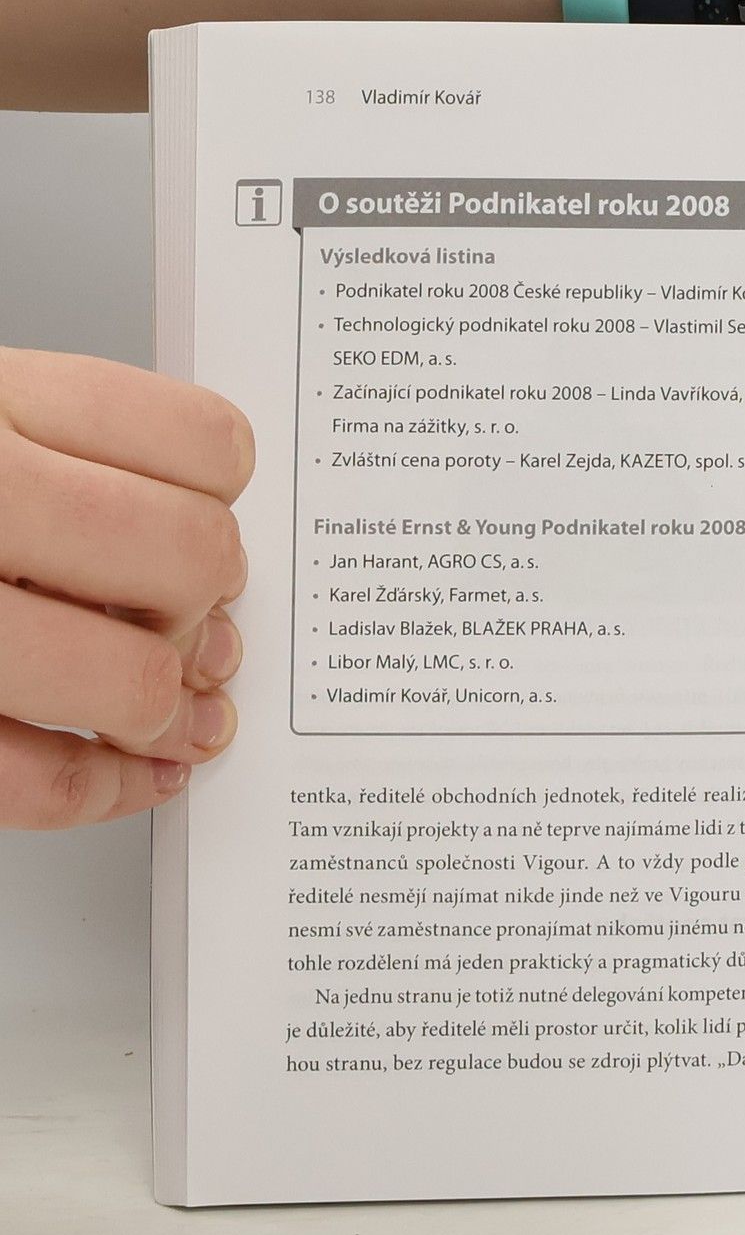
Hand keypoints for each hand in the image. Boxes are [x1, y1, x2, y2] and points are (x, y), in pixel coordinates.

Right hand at [0, 348, 252, 828]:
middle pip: (189, 561)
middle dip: (202, 609)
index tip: (207, 522)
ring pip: (124, 680)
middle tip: (183, 625)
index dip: (223, 500)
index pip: (198, 444)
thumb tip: (200, 557)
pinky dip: (102, 790)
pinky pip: (31, 779)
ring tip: (157, 707)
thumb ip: (60, 455)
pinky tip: (126, 771)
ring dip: (158, 708)